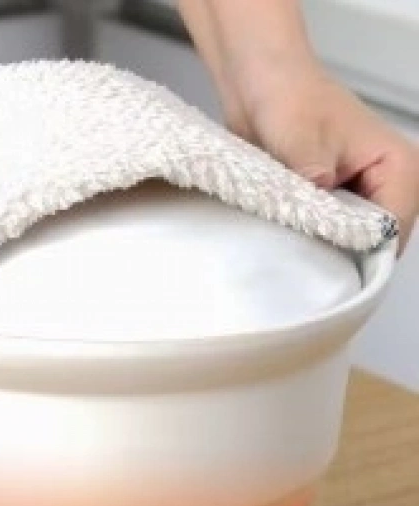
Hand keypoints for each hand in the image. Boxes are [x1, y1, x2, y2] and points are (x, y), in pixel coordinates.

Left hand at [229, 62, 418, 250]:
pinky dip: (311, 238)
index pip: (392, 231)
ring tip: (294, 251)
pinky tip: (289, 241)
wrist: (262, 82)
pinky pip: (331, 233)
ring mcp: (362, 193)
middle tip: (303, 265)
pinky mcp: (336, 199)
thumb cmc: (289, 100)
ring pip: (352, 242)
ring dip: (324, 248)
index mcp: (398, 166)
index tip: (323, 266)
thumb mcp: (301, 144)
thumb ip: (316, 188)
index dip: (359, 255)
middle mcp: (388, 183)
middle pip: (375, 243)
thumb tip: (324, 224)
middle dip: (342, 256)